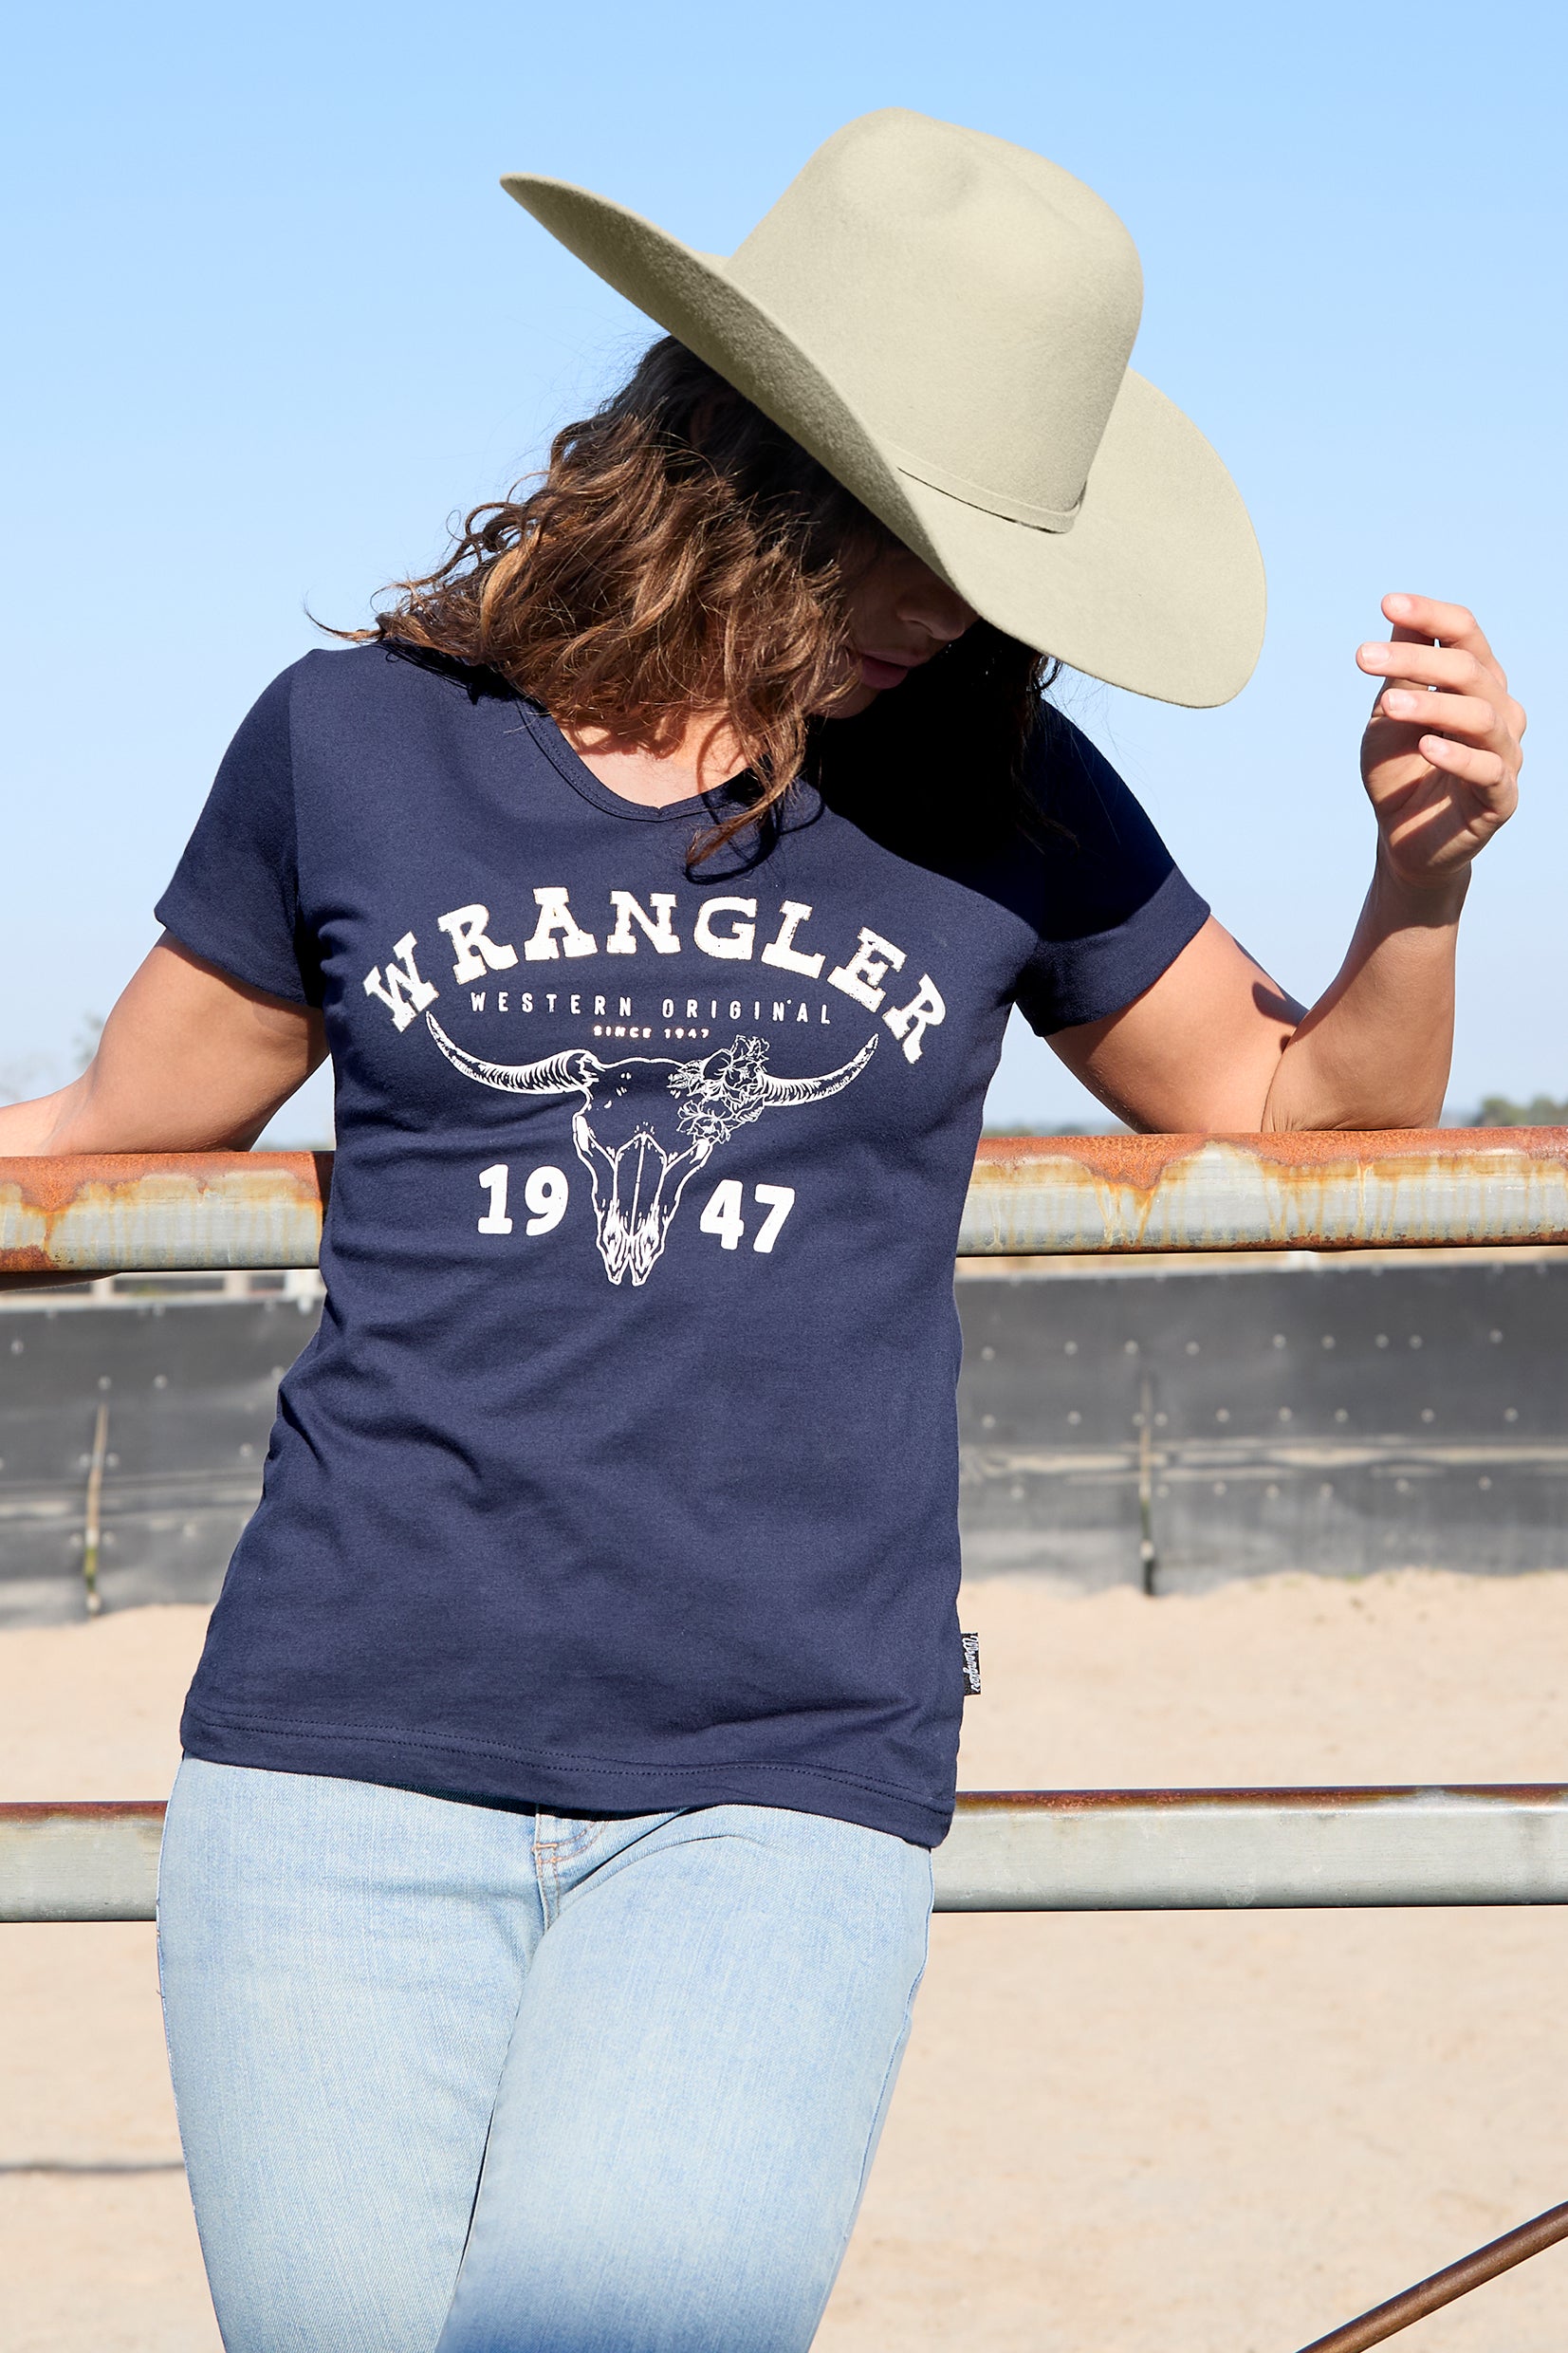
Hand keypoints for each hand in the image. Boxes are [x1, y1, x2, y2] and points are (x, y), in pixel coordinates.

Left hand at [1357, 594, 1523, 889]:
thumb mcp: (1391, 716)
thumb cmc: (1400, 770)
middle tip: (1362, 657)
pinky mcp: (1502, 797)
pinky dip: (1457, 755)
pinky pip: (1488, 770)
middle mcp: (1499, 710)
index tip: (1387, 604)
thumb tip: (1399, 614)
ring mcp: (1505, 753)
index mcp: (1476, 683)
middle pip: (1468, 669)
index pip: (1465, 634)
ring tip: (1389, 707)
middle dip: (1415, 660)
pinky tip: (1426, 747)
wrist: (1403, 839)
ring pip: (1481, 715)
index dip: (1430, 616)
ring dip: (1432, 705)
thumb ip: (1401, 672)